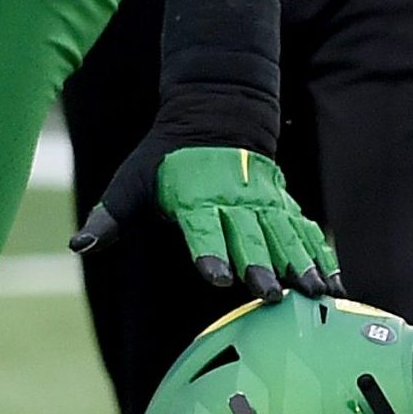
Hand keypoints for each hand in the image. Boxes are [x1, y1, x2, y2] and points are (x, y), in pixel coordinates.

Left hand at [68, 0, 339, 299]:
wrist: (218, 118)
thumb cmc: (168, 161)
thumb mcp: (132, 183)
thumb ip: (109, 219)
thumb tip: (78, 245)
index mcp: (197, 197)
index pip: (203, 228)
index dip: (210, 252)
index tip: (218, 277)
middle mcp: (235, 201)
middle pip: (251, 237)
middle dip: (262, 266)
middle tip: (271, 295)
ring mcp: (265, 204)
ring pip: (287, 237)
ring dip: (302, 265)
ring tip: (317, 293)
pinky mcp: (285, 207)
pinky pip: (307, 233)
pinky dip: (322, 256)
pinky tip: (335, 283)